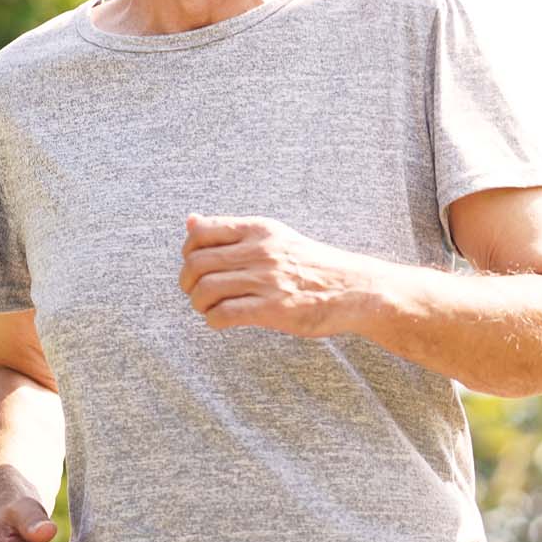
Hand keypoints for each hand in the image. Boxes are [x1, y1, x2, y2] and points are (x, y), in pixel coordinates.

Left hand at [179, 214, 368, 336]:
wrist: (353, 288)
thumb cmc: (310, 263)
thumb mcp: (273, 236)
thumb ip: (231, 231)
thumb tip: (190, 221)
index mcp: (260, 229)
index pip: (201, 232)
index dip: (188, 251)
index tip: (196, 265)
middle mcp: (261, 250)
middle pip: (197, 262)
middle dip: (188, 281)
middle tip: (196, 292)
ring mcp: (267, 280)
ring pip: (206, 289)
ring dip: (199, 303)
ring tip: (210, 307)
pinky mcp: (273, 309)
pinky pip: (224, 314)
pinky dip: (213, 320)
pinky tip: (221, 320)